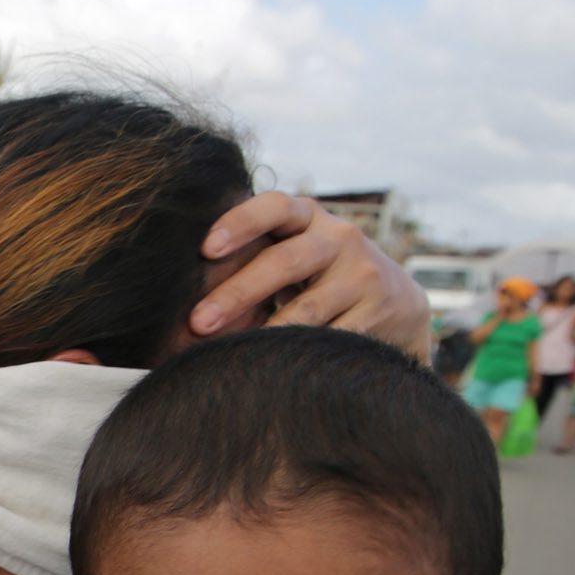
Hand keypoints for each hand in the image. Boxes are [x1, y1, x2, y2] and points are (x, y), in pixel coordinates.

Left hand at [192, 193, 431, 357]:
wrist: (395, 299)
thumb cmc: (318, 276)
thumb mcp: (292, 253)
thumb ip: (252, 257)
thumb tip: (179, 294)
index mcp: (307, 216)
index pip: (274, 207)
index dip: (240, 223)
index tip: (206, 249)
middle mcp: (339, 237)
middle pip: (284, 262)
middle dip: (236, 294)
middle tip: (197, 323)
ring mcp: (363, 272)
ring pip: (308, 308)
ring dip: (265, 334)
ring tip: (230, 355)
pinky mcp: (380, 309)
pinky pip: (331, 337)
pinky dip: (299, 353)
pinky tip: (272, 368)